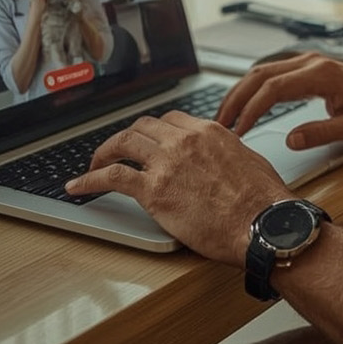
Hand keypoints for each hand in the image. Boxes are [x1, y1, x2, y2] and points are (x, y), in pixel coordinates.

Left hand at [65, 112, 291, 262]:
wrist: (263, 224)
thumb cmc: (264, 201)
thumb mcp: (249, 162)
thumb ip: (228, 154)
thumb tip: (223, 159)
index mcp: (208, 132)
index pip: (170, 119)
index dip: (153, 130)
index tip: (147, 141)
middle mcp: (184, 140)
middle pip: (142, 127)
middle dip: (125, 138)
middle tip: (116, 151)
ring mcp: (166, 163)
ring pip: (122, 143)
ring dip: (103, 153)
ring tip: (93, 165)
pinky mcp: (153, 190)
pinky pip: (111, 177)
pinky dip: (89, 180)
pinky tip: (78, 186)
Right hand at [217, 54, 342, 148]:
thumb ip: (322, 133)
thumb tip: (290, 140)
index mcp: (321, 74)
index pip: (274, 88)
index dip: (252, 109)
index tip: (239, 130)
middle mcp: (310, 62)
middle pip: (260, 75)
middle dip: (236, 99)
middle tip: (219, 124)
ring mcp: (308, 63)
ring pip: (262, 72)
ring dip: (241, 93)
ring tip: (225, 118)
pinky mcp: (307, 69)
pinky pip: (272, 75)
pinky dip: (253, 90)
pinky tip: (244, 106)